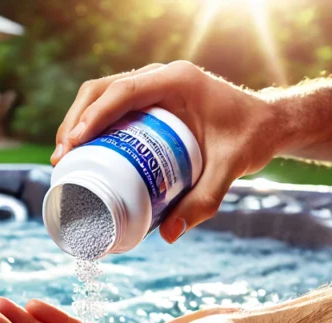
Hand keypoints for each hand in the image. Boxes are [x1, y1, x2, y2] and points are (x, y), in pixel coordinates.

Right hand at [51, 61, 279, 242]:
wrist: (268, 123)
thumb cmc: (252, 139)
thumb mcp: (230, 169)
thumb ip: (204, 201)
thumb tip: (166, 235)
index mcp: (177, 81)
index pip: (122, 91)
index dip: (91, 116)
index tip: (72, 145)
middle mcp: (161, 77)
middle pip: (101, 89)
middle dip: (75, 121)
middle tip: (63, 159)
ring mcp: (154, 85)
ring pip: (102, 94)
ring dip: (78, 121)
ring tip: (66, 158)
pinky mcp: (152, 98)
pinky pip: (114, 104)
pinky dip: (94, 123)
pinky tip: (84, 150)